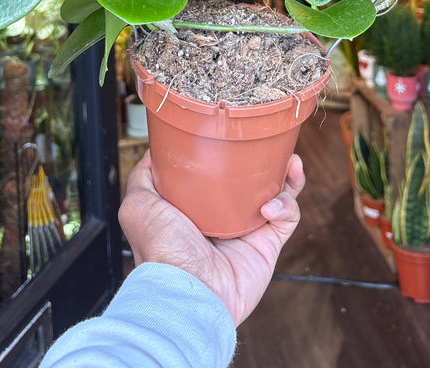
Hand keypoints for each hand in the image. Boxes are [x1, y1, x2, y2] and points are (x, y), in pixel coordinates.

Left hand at [118, 150, 304, 325]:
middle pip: (252, 180)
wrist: (189, 294)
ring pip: (277, 194)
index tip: (235, 135)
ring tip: (291, 163)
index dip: (229, 152)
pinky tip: (270, 206)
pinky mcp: (268, 246)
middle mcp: (224, 216)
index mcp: (196, 206)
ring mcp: (248, 231)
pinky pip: (288, 217)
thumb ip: (144, 176)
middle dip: (266, 160)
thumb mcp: (138, 205)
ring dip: (287, 176)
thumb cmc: (161, 252)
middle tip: (272, 145)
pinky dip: (286, 205)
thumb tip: (157, 150)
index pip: (218, 173)